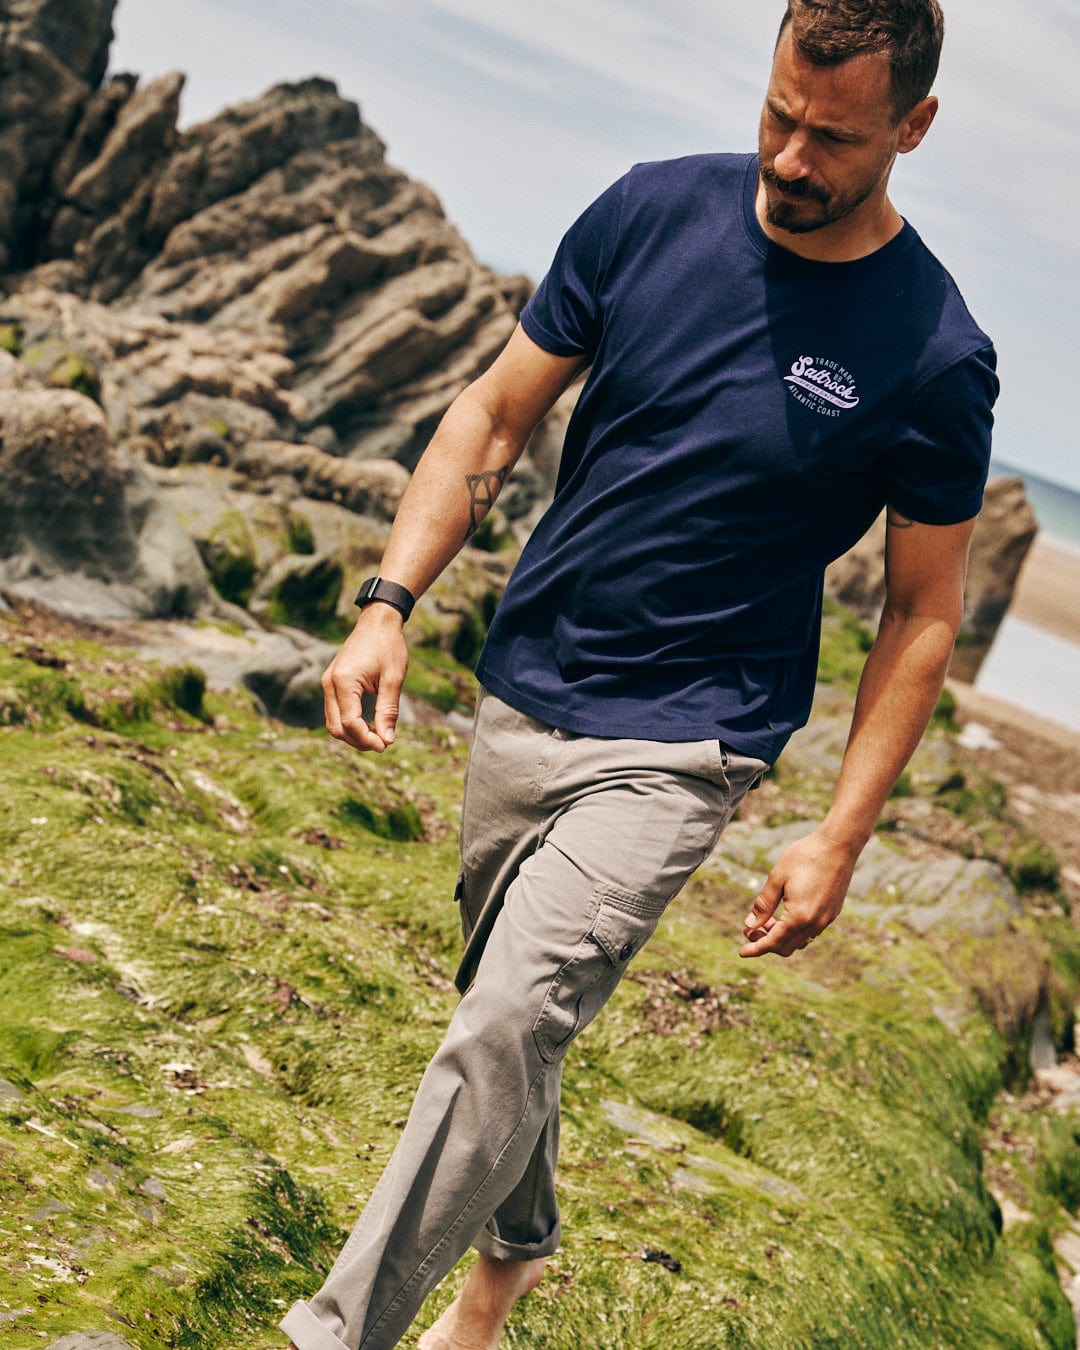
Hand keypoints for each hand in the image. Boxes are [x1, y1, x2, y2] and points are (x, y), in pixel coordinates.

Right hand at [321, 605, 408, 751]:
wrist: (378, 621)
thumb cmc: (388, 646)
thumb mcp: (393, 679)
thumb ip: (388, 711)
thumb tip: (387, 741)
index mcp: (343, 681)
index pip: (349, 722)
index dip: (367, 739)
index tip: (385, 746)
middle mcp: (329, 683)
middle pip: (336, 727)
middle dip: (358, 741)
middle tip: (382, 744)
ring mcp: (328, 683)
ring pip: (333, 722)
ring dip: (352, 735)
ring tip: (377, 737)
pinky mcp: (331, 683)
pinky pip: (335, 712)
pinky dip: (349, 723)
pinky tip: (368, 726)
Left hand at [738, 827, 858, 957]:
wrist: (838, 845)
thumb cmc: (805, 857)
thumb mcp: (777, 878)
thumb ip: (763, 905)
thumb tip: (749, 925)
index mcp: (799, 916)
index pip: (773, 942)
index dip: (755, 948)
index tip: (741, 952)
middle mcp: (815, 923)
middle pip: (786, 947)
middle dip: (766, 943)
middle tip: (749, 931)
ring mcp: (826, 920)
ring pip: (799, 941)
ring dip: (781, 937)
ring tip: (766, 922)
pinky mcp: (832, 913)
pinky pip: (810, 932)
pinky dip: (794, 931)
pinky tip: (784, 916)